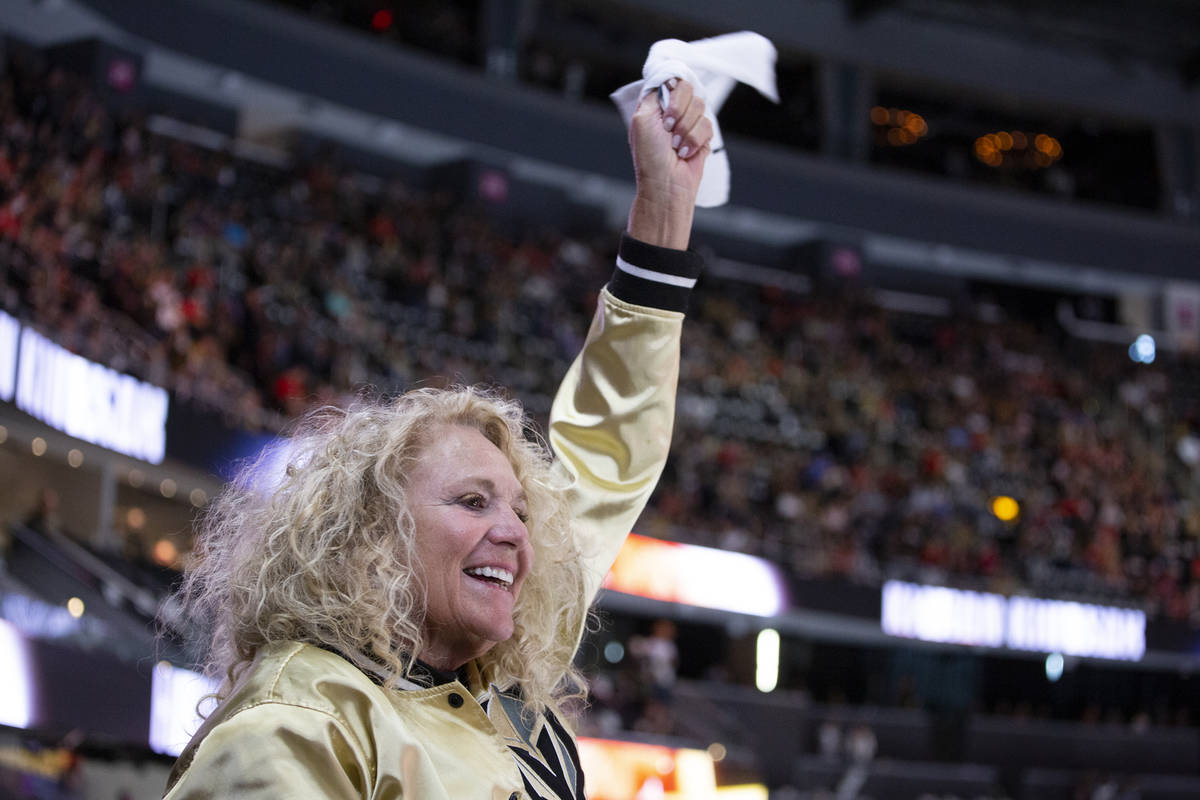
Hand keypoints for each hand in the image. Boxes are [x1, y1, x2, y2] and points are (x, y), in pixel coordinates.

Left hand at [626, 79, 713, 250]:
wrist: (665, 184)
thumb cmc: (650, 156)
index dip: (672, 91)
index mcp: (655, 105)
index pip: (671, 79)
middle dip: (678, 110)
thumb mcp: (642, 119)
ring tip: (675, 146)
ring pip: (700, 106)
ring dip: (685, 129)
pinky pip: (708, 124)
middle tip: (668, 129)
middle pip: (688, 88)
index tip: (666, 109)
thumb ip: (653, 94)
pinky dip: (695, 140)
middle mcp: (673, 111)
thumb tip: (669, 81)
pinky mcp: (702, 136)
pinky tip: (685, 153)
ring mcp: (689, 122)